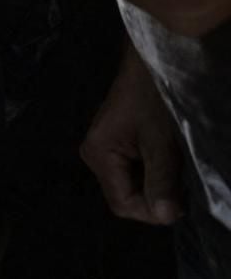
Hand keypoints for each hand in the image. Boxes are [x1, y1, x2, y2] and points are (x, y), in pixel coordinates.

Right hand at [81, 48, 183, 225]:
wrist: (154, 60)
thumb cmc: (155, 97)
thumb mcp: (162, 142)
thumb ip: (161, 180)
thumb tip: (164, 218)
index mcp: (99, 155)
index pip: (122, 204)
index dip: (152, 210)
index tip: (181, 202)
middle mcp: (96, 154)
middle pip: (127, 195)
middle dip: (157, 194)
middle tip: (182, 180)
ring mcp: (107, 148)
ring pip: (134, 183)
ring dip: (159, 181)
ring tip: (177, 165)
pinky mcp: (119, 141)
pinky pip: (137, 169)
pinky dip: (156, 169)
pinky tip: (170, 157)